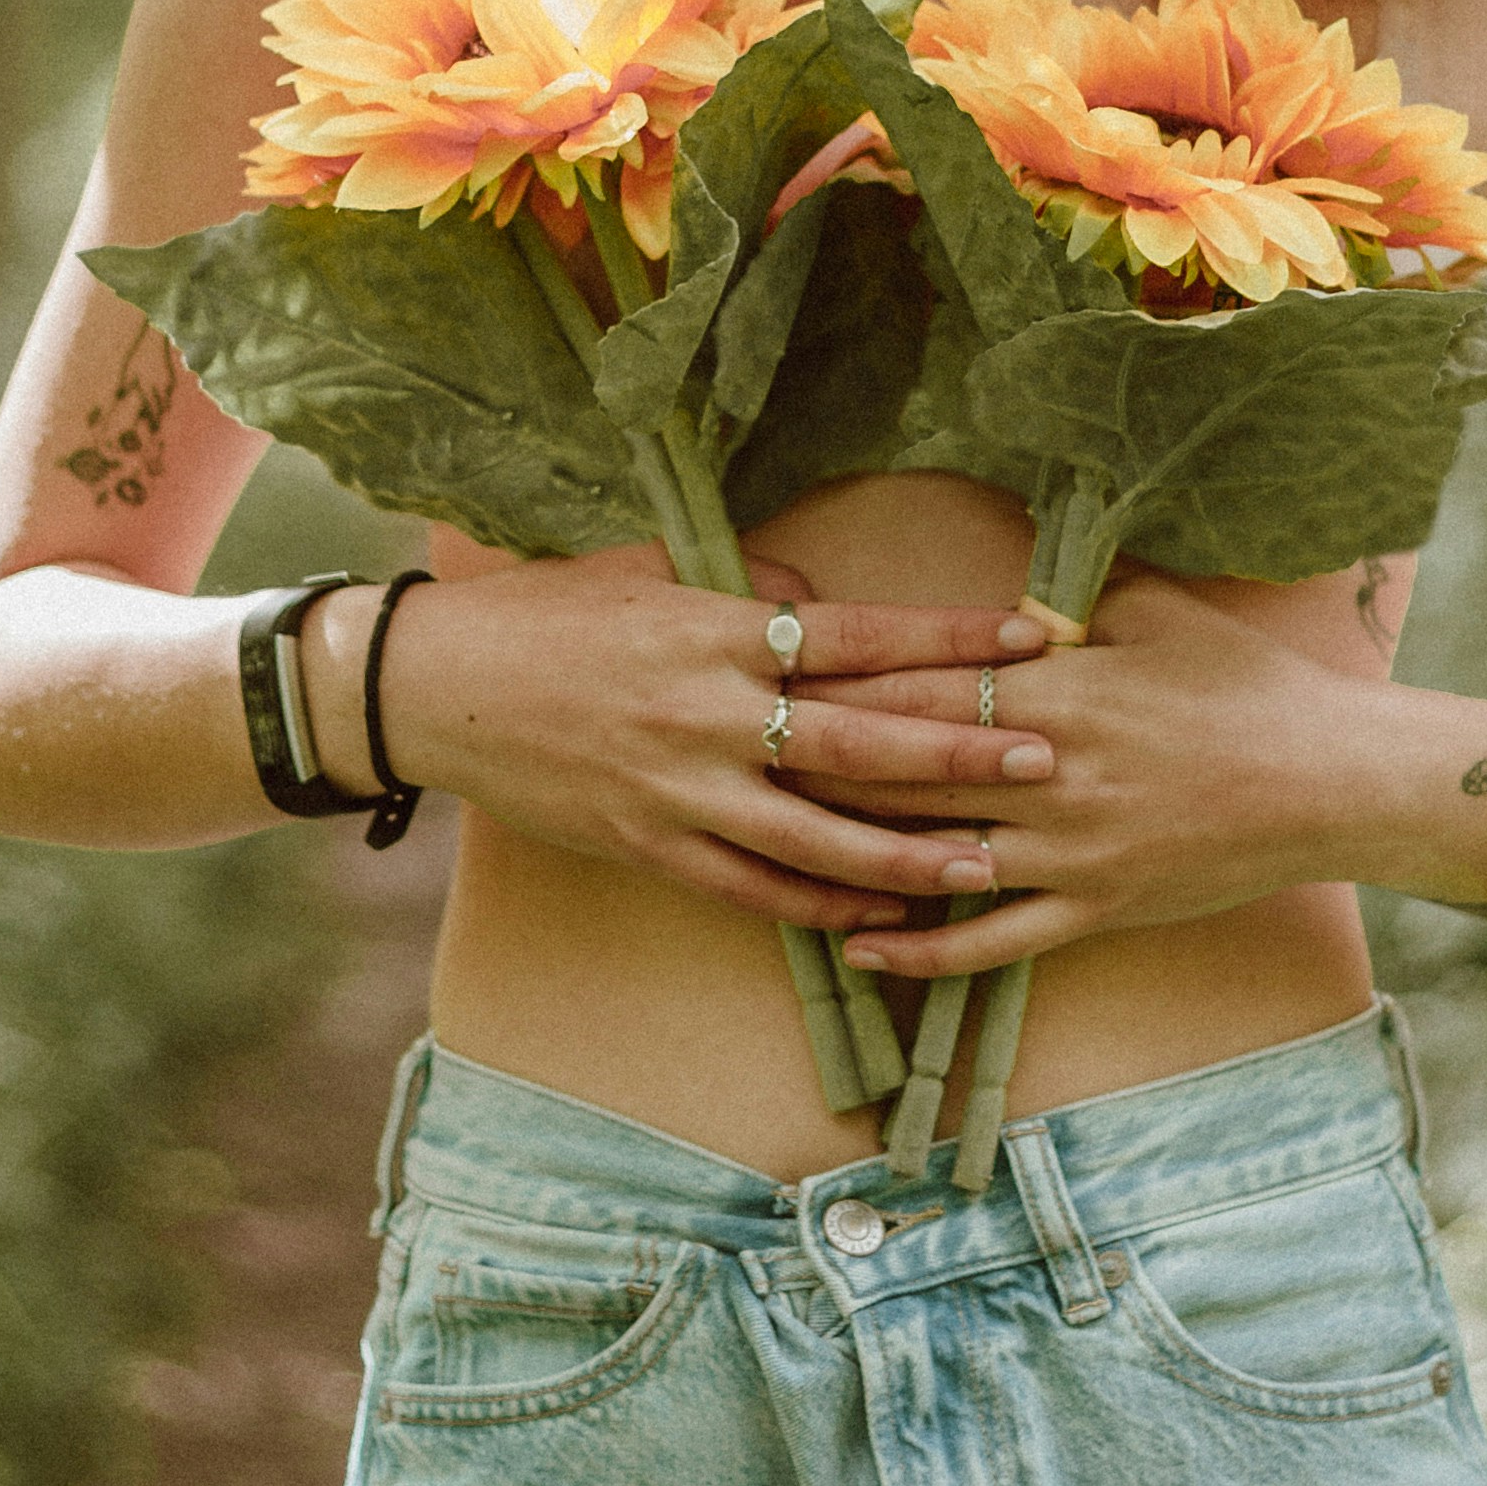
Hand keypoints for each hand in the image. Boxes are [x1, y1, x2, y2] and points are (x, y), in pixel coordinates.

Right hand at [331, 547, 1053, 933]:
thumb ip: (746, 583)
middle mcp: (709, 712)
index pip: (856, 633)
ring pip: (817, 836)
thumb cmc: (550, 614)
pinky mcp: (651, 847)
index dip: (945, 638)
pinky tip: (881, 914)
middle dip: (957, 753)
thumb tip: (818, 594)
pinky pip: (752, 888)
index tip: (1026, 634)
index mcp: (717, 629)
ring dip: (907, 854)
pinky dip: (821, 905)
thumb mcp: (649, 570)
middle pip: (857, 739)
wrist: (441, 688)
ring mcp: (680, 789)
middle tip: (1046, 757)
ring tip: (986, 865)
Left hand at [793, 575, 1369, 975]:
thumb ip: (1069, 601)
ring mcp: (1066, 853)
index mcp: (1057, 688)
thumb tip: (1004, 592)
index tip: (768, 671)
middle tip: (734, 757)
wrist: (1325, 779)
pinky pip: (989, 943)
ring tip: (767, 851)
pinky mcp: (1092, 910)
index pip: (919, 682)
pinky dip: (919, 953)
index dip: (839, 681)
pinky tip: (860, 950)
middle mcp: (1046, 774)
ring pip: (930, 856)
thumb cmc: (1243, 682)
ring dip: (848, 855)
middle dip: (813, 765)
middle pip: (903, 769)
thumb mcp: (1155, 609)